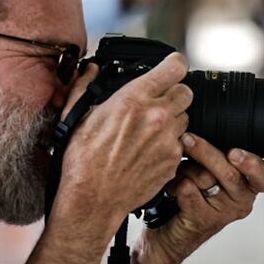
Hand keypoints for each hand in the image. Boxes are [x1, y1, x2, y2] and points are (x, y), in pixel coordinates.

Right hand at [57, 54, 191, 223]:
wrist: (93, 199)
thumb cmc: (84, 161)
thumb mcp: (77, 117)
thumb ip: (85, 87)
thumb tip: (90, 71)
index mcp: (134, 99)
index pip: (174, 67)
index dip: (174, 64)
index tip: (171, 67)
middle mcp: (157, 116)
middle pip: (186, 91)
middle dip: (174, 93)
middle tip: (159, 102)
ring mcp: (169, 139)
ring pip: (185, 118)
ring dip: (173, 120)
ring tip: (151, 130)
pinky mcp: (174, 160)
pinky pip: (181, 144)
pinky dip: (170, 144)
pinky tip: (150, 150)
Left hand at [142, 134, 263, 263]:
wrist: (171, 232)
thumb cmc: (191, 194)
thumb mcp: (209, 170)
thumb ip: (217, 154)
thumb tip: (207, 126)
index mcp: (248, 184)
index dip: (254, 165)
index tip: (235, 153)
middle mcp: (241, 199)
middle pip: (230, 172)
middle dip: (206, 152)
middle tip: (189, 139)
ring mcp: (223, 212)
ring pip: (205, 179)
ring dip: (185, 170)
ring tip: (179, 172)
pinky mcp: (203, 220)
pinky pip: (187, 191)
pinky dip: (175, 185)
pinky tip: (171, 188)